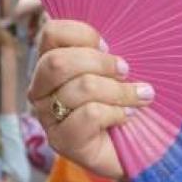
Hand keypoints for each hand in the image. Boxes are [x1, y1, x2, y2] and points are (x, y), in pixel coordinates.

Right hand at [28, 21, 153, 181]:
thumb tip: (108, 40)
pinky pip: (90, 114)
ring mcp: (48, 117)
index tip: (108, 46)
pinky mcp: (61, 141)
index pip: (50, 33)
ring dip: (119, 90)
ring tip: (140, 96)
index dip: (82, 33)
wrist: (137, 148)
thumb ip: (105, 51)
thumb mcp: (115, 69)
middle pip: (57, 62)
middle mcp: (40, 90)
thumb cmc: (124, 101)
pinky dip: (116, 112)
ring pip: (80, 88)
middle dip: (100, 62)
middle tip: (125, 70)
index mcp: (50, 64)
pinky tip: (126, 116)